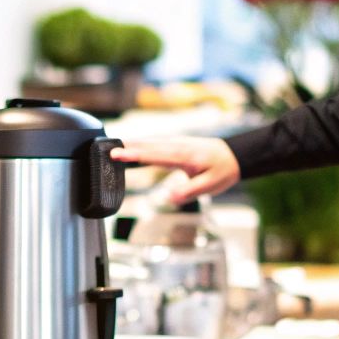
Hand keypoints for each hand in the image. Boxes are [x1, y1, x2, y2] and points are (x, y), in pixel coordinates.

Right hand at [109, 137, 240, 203]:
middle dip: (126, 147)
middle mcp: (177, 145)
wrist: (234, 155)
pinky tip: (131, 147)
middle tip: (104, 149)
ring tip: (112, 147)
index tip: (116, 154)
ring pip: (149, 141)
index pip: (153, 154)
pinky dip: (141, 145)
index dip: (134, 154)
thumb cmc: (223, 170)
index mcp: (183, 155)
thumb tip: (168, 197)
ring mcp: (176, 143)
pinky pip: (154, 143)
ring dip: (131, 143)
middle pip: (147, 144)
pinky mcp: (175, 144)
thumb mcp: (211, 185)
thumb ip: (189, 191)